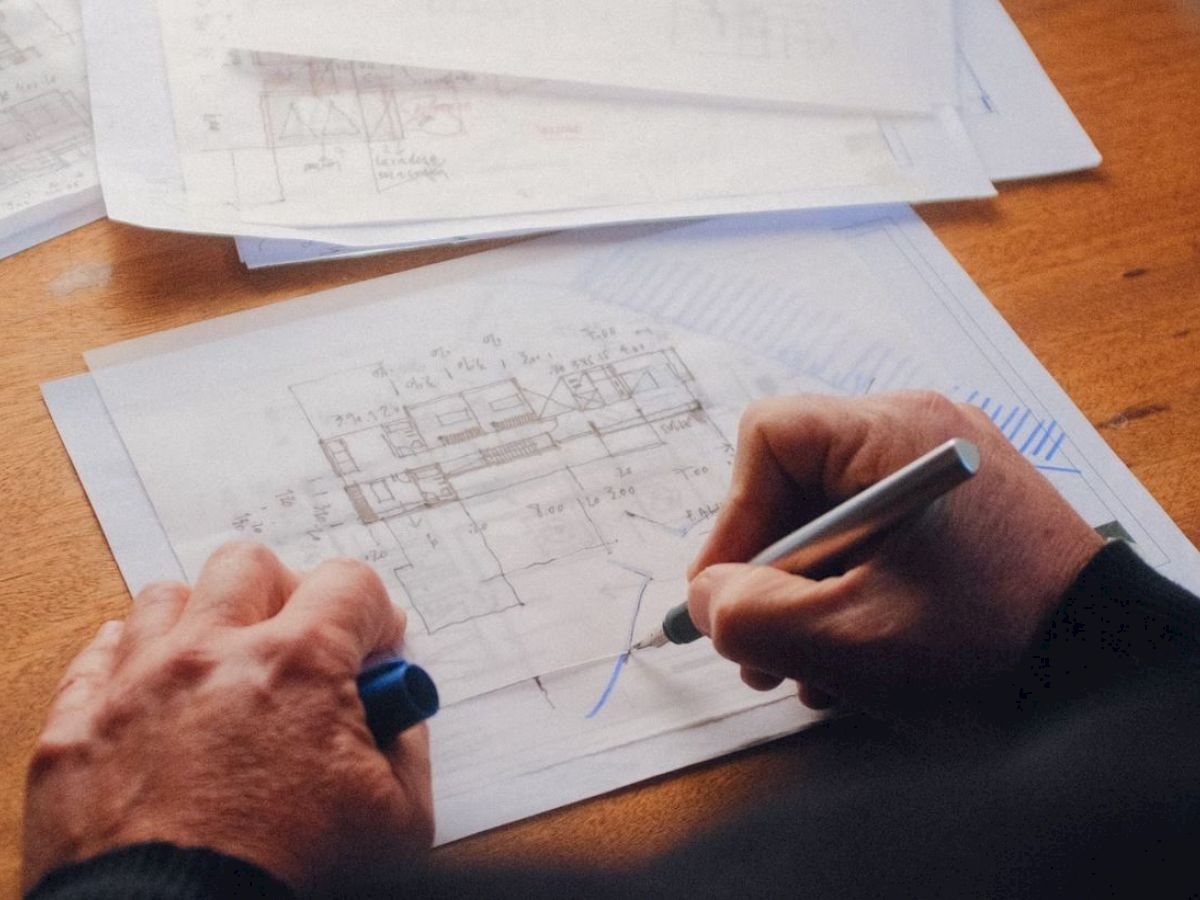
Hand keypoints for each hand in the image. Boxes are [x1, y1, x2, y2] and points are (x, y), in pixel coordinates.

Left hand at [23, 542, 432, 893]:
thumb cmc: (288, 890)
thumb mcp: (399, 824)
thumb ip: (406, 745)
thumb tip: (393, 711)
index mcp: (298, 669)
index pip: (350, 583)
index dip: (374, 613)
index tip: (373, 646)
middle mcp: (211, 658)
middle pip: (250, 565)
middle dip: (287, 594)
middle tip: (300, 646)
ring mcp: (134, 689)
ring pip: (167, 598)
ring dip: (205, 621)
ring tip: (223, 672)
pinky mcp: (75, 734)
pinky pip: (97, 657)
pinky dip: (129, 663)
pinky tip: (156, 693)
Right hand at [687, 391, 1103, 710]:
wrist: (1110, 679)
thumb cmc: (993, 650)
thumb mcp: (850, 641)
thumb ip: (752, 617)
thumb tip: (706, 597)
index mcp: (898, 436)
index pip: (771, 439)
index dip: (733, 517)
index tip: (726, 592)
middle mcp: (921, 436)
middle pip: (796, 485)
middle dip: (768, 575)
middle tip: (756, 649)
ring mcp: (943, 476)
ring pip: (831, 521)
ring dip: (805, 598)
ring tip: (806, 670)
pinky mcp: (959, 514)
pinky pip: (874, 540)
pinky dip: (850, 595)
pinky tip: (851, 658)